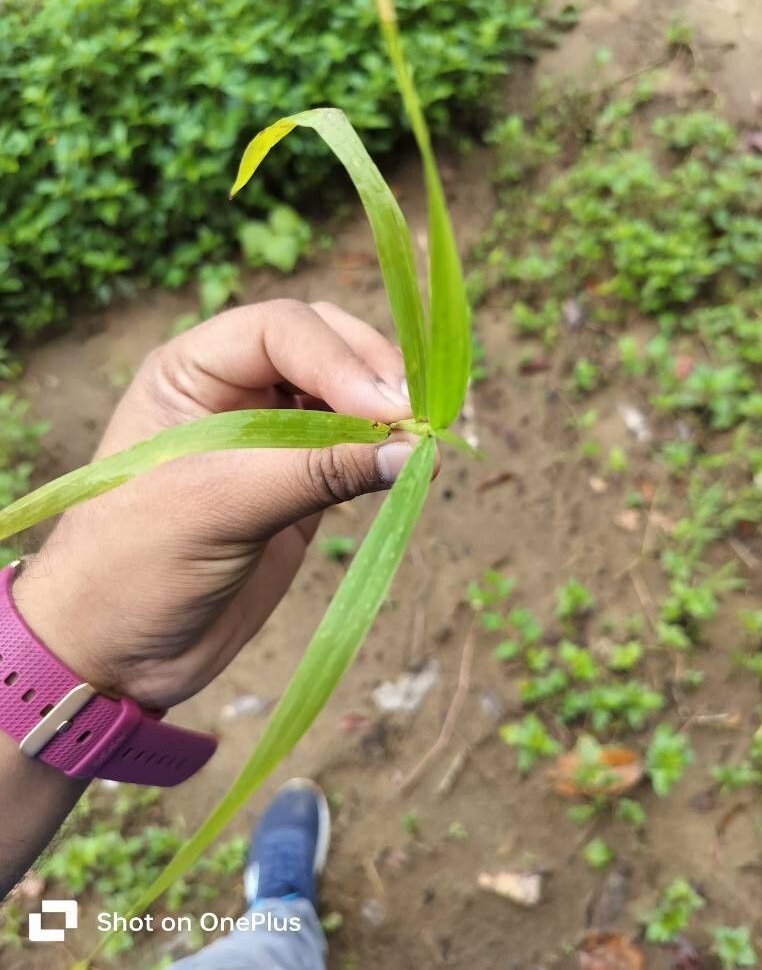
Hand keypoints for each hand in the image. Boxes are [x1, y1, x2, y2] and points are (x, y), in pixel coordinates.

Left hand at [13, 300, 418, 709]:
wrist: (116, 654)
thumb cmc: (134, 566)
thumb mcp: (216, 507)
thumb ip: (314, 471)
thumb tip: (410, 451)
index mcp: (191, 372)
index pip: (280, 330)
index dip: (338, 358)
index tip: (385, 409)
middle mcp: (234, 392)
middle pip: (323, 347)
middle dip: (372, 373)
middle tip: (415, 418)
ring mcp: (270, 439)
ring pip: (346, 396)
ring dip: (386, 414)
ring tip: (421, 443)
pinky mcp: (299, 486)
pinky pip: (353, 452)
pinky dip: (384, 455)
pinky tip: (407, 469)